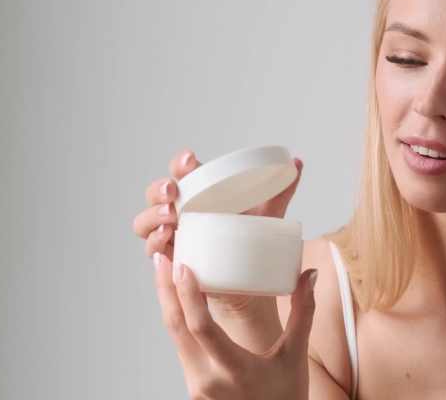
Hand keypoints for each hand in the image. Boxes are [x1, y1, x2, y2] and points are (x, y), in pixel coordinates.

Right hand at [133, 150, 303, 314]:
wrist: (252, 285)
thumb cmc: (253, 243)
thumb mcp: (268, 214)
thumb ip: (281, 191)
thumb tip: (299, 163)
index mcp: (202, 196)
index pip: (183, 173)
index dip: (181, 164)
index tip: (191, 160)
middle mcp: (183, 212)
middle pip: (157, 194)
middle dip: (158, 189)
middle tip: (173, 191)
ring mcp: (174, 236)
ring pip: (146, 222)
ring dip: (151, 216)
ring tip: (170, 216)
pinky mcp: (174, 260)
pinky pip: (154, 251)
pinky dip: (155, 243)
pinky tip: (166, 239)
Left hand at [154, 252, 316, 399]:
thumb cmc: (286, 398)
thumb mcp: (296, 355)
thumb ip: (303, 312)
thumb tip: (310, 274)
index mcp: (234, 370)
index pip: (201, 328)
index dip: (187, 295)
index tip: (182, 266)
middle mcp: (207, 379)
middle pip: (176, 328)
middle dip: (166, 290)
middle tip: (163, 258)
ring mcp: (196, 385)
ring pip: (174, 337)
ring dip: (168, 303)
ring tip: (166, 272)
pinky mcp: (194, 386)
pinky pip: (180, 347)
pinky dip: (178, 320)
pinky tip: (177, 302)